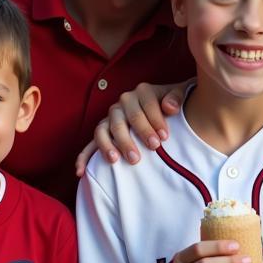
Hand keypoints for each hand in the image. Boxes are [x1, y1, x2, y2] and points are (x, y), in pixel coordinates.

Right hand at [74, 80, 189, 174]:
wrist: (166, 104)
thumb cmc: (174, 103)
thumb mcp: (181, 95)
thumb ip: (176, 98)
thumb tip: (170, 107)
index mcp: (142, 91)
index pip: (147, 104)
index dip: (155, 120)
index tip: (165, 137)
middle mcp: (124, 102)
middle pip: (127, 118)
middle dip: (138, 134)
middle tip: (152, 149)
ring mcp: (112, 116)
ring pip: (105, 129)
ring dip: (110, 145)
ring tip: (118, 160)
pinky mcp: (104, 131)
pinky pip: (90, 143)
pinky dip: (84, 157)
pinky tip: (81, 171)